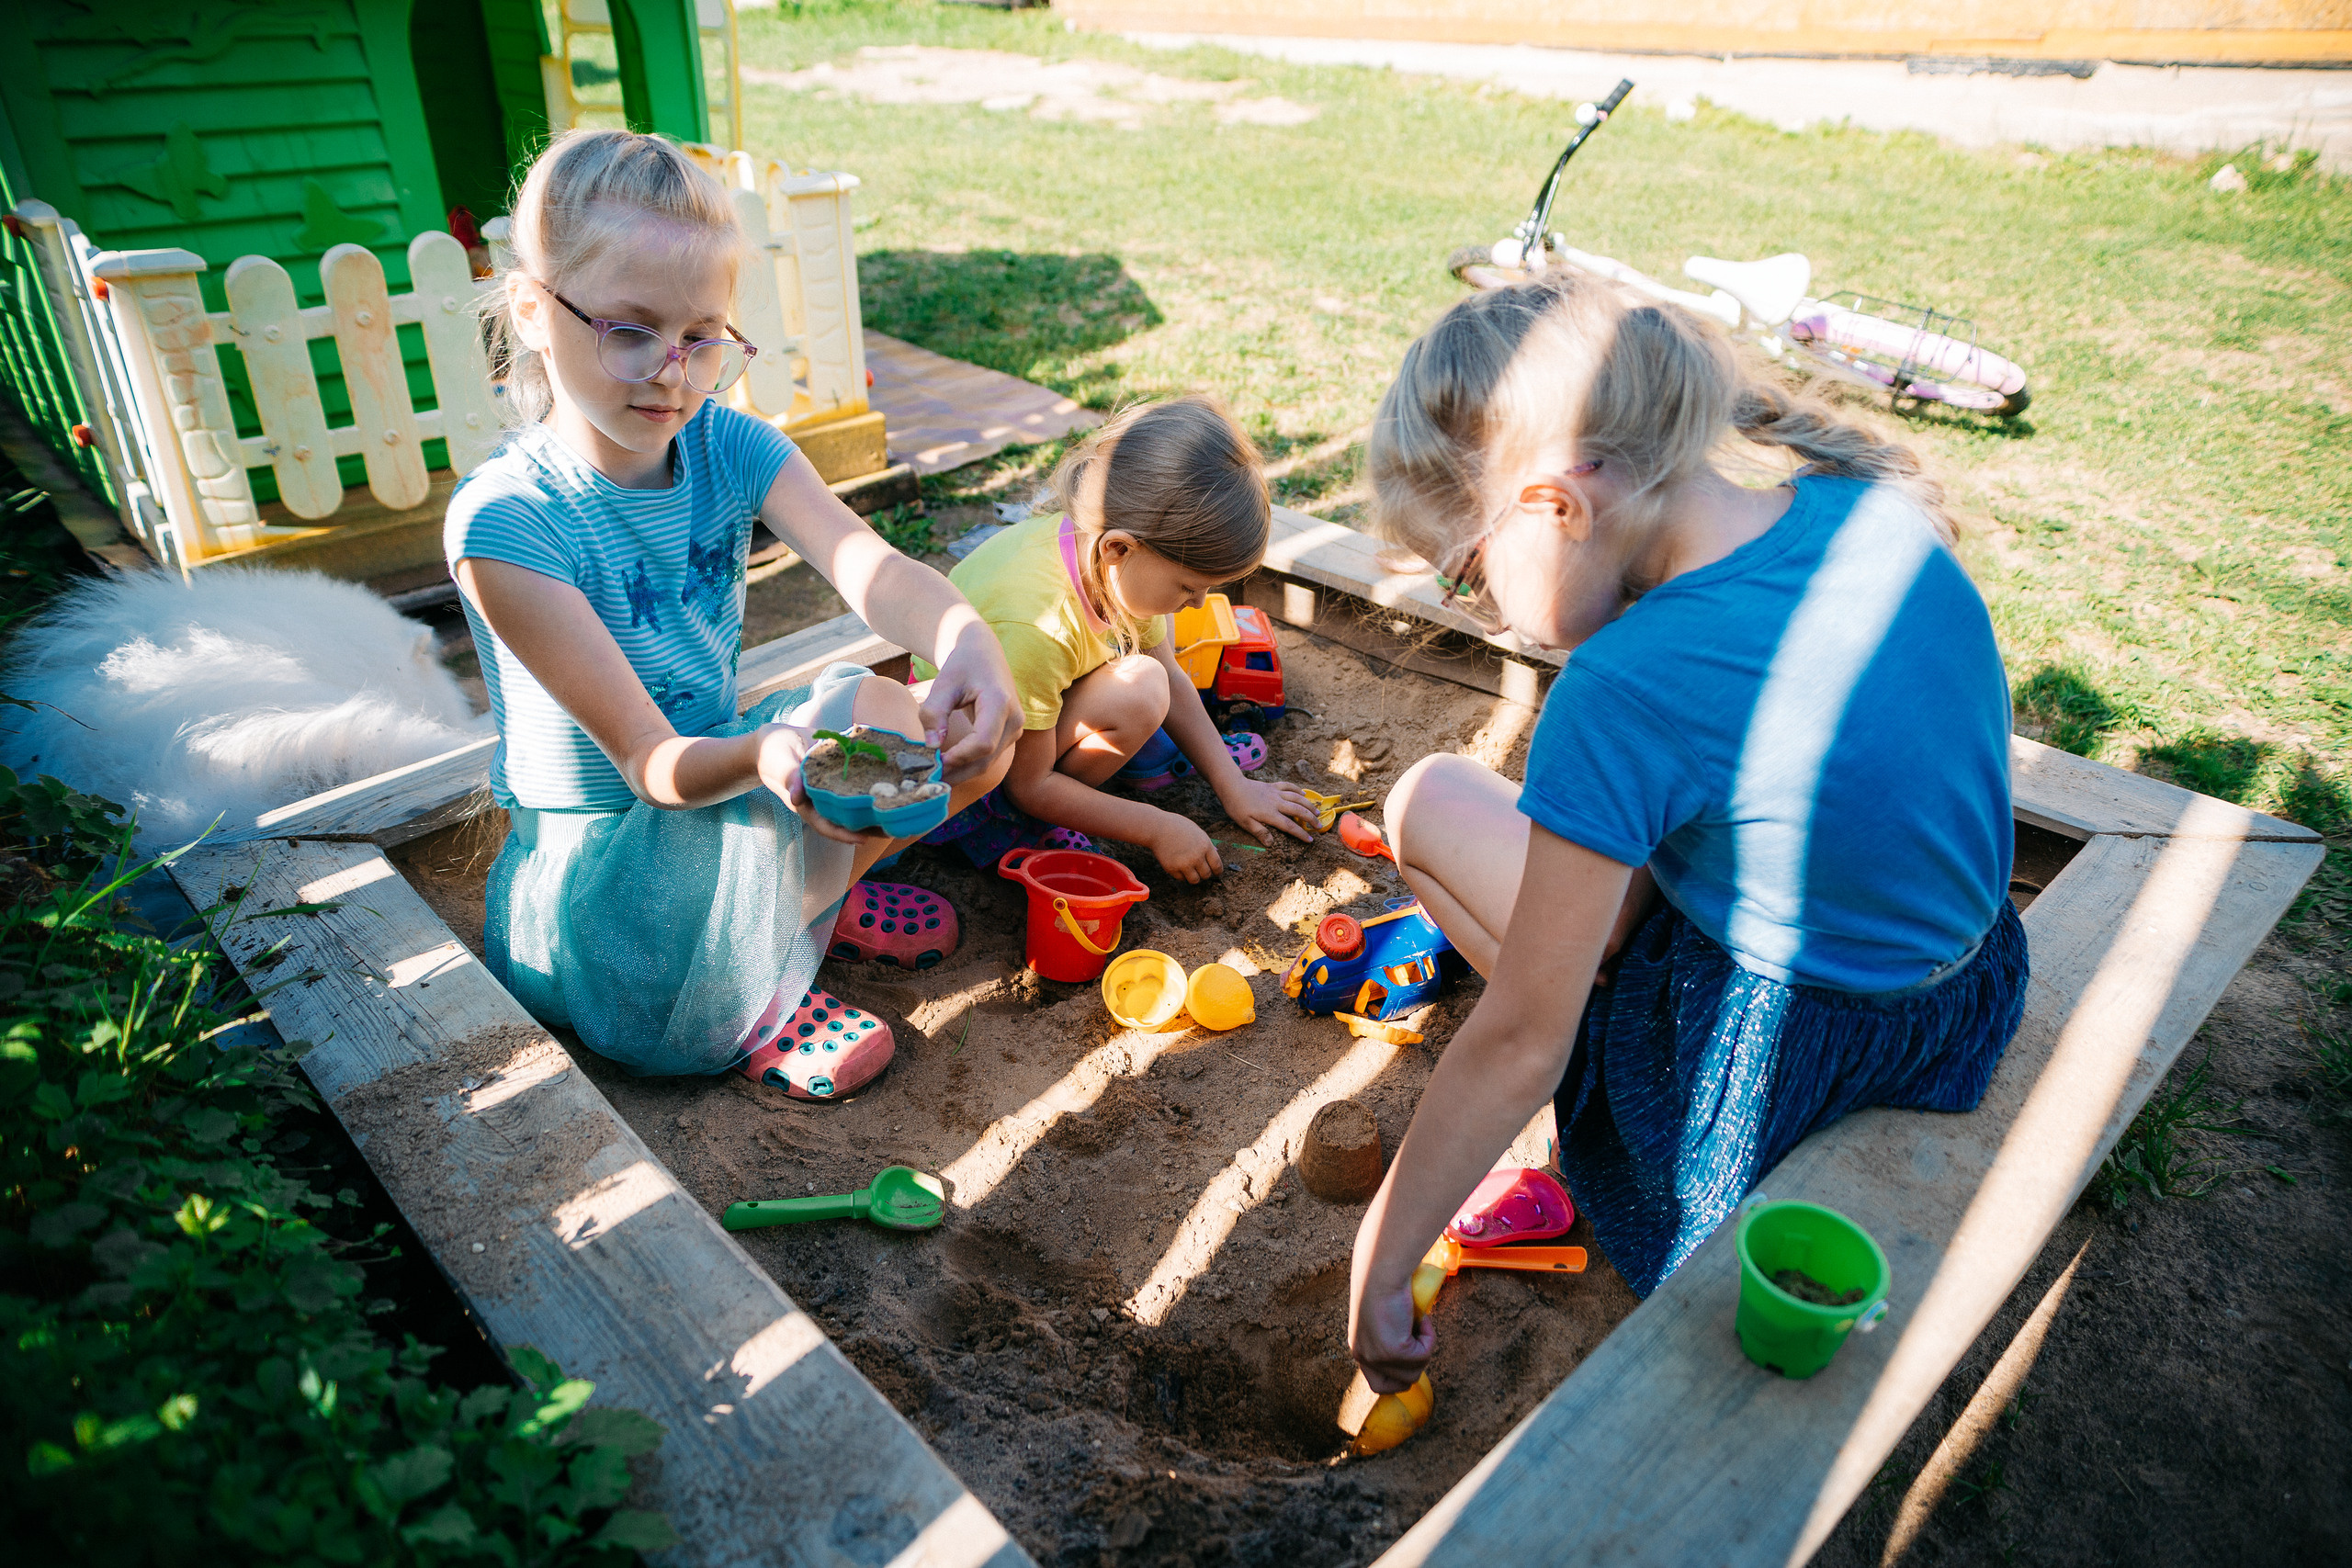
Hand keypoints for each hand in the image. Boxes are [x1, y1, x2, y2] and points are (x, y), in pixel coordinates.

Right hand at [757, 723, 894, 847]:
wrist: (776, 739)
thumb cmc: (773, 753)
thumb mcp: (780, 763)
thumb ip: (789, 777)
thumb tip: (797, 797)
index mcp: (807, 804)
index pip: (826, 825)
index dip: (844, 834)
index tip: (863, 840)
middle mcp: (822, 801)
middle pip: (847, 820)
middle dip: (869, 827)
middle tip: (895, 830)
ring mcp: (832, 790)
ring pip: (855, 805)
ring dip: (876, 811)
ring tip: (901, 813)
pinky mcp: (840, 776)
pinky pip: (857, 784)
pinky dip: (871, 786)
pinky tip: (891, 784)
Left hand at [920, 625, 1020, 783]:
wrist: (983, 653)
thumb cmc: (963, 665)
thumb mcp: (943, 683)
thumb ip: (934, 713)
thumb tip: (931, 746)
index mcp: (1001, 702)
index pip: (983, 742)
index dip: (958, 757)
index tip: (934, 761)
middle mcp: (1014, 719)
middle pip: (986, 759)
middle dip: (956, 772)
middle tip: (927, 780)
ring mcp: (1015, 729)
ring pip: (987, 763)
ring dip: (960, 772)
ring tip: (933, 776)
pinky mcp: (1008, 735)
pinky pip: (988, 757)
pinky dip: (967, 765)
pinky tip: (946, 767)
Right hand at [1148, 812, 1222, 883]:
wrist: (1157, 828)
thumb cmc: (1177, 827)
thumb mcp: (1196, 831)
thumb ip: (1206, 844)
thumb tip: (1215, 855)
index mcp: (1205, 845)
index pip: (1217, 865)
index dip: (1218, 871)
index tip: (1216, 873)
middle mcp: (1196, 856)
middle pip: (1206, 875)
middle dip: (1205, 874)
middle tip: (1201, 871)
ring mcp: (1184, 864)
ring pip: (1195, 880)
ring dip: (1194, 877)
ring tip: (1191, 871)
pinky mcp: (1172, 869)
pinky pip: (1181, 878)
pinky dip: (1181, 875)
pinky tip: (1179, 866)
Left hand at [1217, 777, 1317, 846]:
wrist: (1232, 786)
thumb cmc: (1237, 807)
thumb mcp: (1245, 823)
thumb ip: (1260, 832)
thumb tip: (1271, 844)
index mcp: (1271, 814)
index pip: (1290, 826)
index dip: (1301, 834)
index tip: (1310, 840)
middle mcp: (1277, 803)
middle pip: (1299, 811)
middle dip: (1311, 819)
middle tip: (1319, 826)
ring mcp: (1276, 793)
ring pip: (1297, 798)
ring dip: (1308, 804)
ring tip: (1317, 811)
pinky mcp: (1273, 786)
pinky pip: (1289, 786)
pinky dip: (1297, 790)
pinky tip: (1303, 793)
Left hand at [1349, 1272, 1436, 1394]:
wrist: (1382, 1271)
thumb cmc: (1384, 1286)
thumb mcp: (1384, 1319)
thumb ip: (1391, 1337)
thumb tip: (1412, 1347)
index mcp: (1359, 1349)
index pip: (1379, 1384)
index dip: (1398, 1377)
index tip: (1411, 1358)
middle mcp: (1364, 1357)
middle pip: (1399, 1385)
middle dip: (1414, 1366)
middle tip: (1416, 1338)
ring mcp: (1378, 1356)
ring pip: (1414, 1373)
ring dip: (1423, 1349)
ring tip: (1417, 1323)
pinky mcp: (1394, 1351)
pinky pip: (1424, 1355)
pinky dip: (1429, 1337)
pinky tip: (1421, 1318)